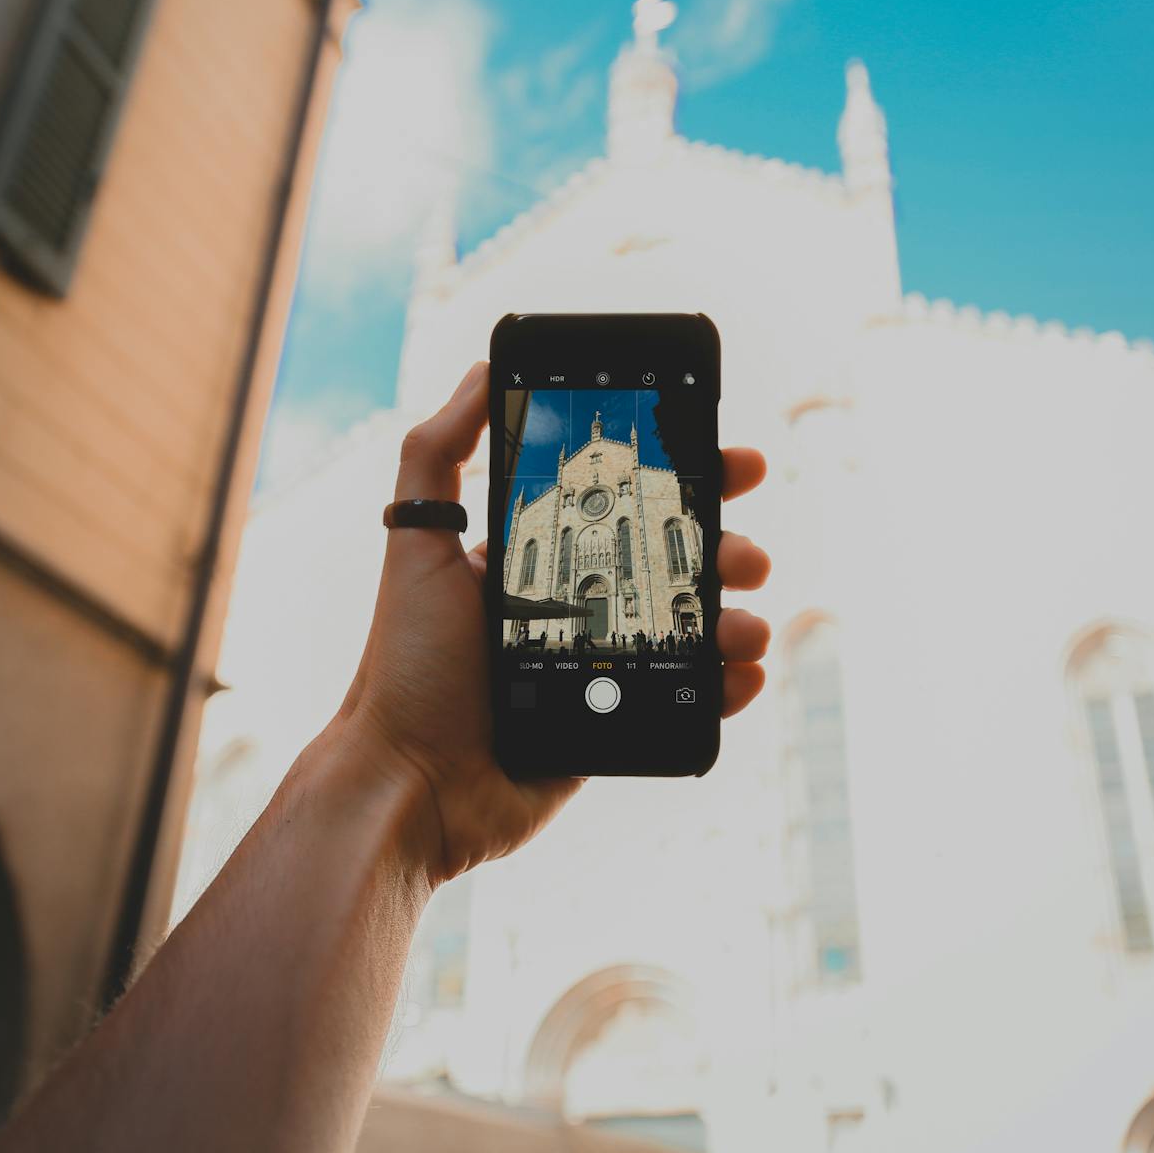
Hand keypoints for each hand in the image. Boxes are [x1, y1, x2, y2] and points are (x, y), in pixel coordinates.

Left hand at [335, 361, 772, 884]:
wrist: (411, 784)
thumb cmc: (408, 666)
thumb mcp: (418, 544)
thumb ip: (440, 453)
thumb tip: (482, 368)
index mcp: (540, 559)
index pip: (625, 504)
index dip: (683, 478)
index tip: (730, 458)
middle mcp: (577, 608)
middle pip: (675, 564)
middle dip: (725, 550)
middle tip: (744, 554)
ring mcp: (604, 669)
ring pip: (696, 631)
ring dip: (735, 618)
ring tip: (741, 623)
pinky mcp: (618, 728)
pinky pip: (691, 701)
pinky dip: (729, 685)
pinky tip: (744, 672)